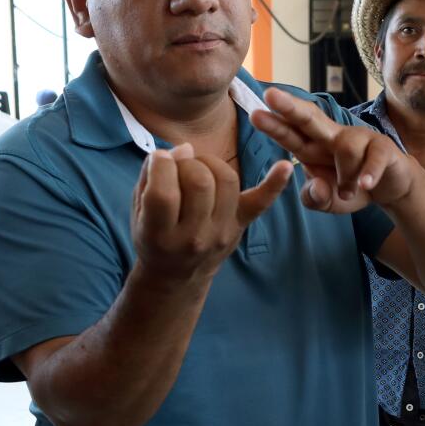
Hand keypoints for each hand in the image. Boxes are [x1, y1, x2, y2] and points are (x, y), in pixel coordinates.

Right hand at [131, 142, 290, 285]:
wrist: (176, 276)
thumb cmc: (153, 236)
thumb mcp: (138, 211)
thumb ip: (151, 176)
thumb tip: (184, 149)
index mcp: (159, 235)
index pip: (163, 192)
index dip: (160, 165)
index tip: (159, 160)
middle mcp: (193, 237)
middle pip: (198, 183)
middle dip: (187, 162)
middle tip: (179, 166)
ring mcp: (221, 232)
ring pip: (225, 180)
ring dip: (211, 162)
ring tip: (199, 167)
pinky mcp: (240, 225)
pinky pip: (261, 202)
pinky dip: (274, 183)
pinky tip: (285, 165)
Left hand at [250, 87, 416, 211]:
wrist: (391, 187)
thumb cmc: (352, 188)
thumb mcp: (329, 202)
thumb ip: (315, 199)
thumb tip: (316, 186)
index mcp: (313, 147)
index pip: (290, 134)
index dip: (274, 125)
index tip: (254, 113)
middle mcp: (333, 137)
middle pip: (310, 118)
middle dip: (290, 108)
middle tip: (270, 95)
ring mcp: (359, 138)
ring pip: (346, 149)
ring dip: (345, 177)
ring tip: (347, 193)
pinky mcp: (382, 147)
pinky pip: (373, 157)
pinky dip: (368, 172)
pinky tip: (364, 184)